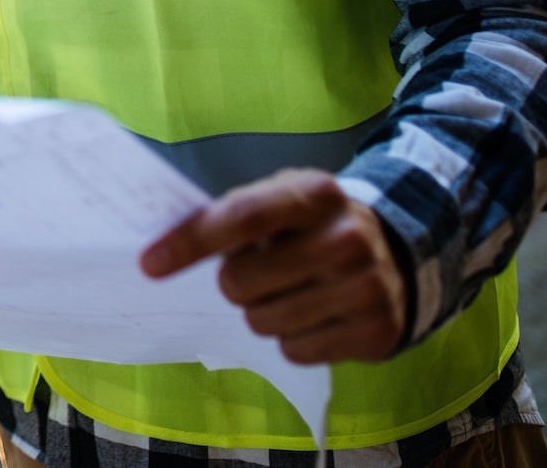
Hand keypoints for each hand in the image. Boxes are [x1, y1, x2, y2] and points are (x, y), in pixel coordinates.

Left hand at [140, 168, 405, 364]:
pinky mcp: (376, 332)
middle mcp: (347, 238)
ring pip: (263, 322)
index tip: (150, 264)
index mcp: (315, 194)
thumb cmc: (313, 226)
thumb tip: (161, 252)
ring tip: (289, 293)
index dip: (190, 242)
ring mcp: (368, 287)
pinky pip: (295, 351)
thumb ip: (230, 217)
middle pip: (242, 282)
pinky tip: (315, 315)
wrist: (396, 255)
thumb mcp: (281, 200)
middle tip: (256, 275)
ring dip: (262, 313)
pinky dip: (292, 339)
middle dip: (234, 284)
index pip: (241, 218)